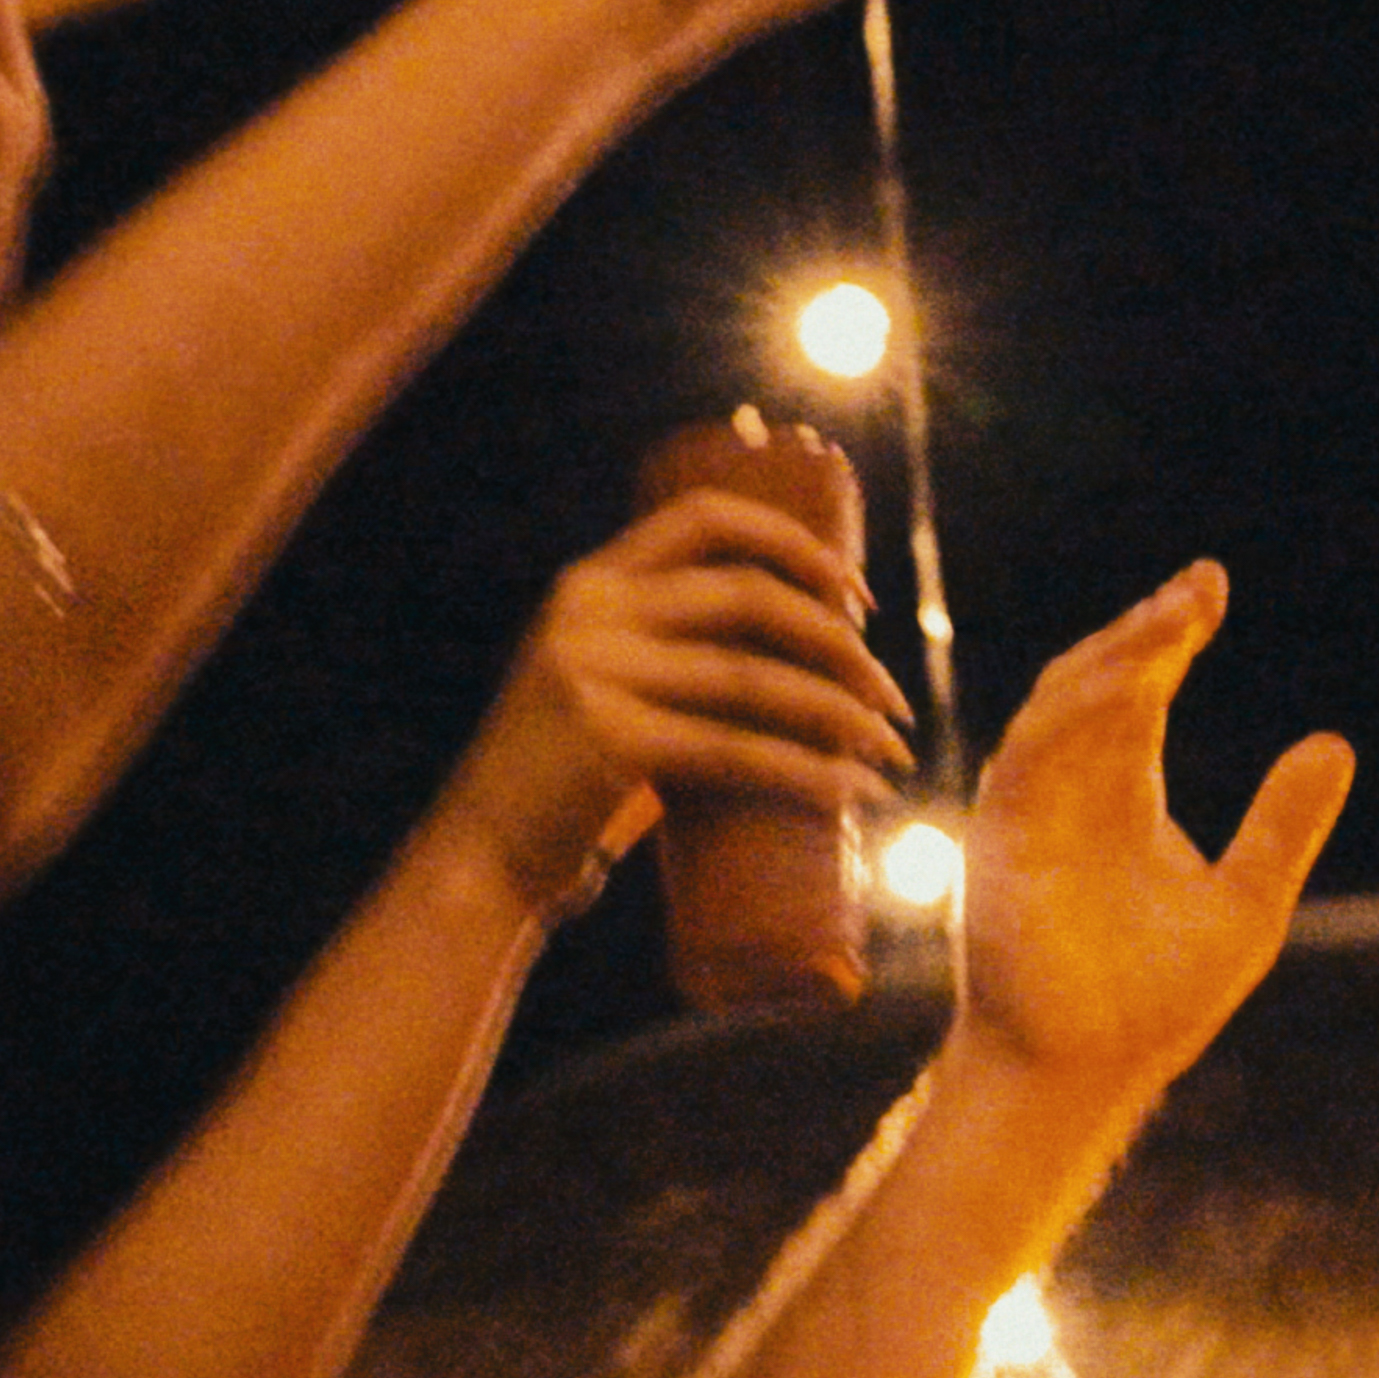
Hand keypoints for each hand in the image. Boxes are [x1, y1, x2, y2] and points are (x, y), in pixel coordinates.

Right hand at [434, 488, 911, 915]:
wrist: (484, 858)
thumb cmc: (568, 782)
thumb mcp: (602, 682)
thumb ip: (670, 651)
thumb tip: (802, 647)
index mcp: (590, 583)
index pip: (708, 519)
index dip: (797, 543)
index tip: (859, 599)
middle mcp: (588, 611)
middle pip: (751, 597)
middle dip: (842, 645)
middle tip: (893, 699)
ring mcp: (593, 672)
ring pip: (757, 678)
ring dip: (845, 715)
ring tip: (894, 751)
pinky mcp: (608, 742)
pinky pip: (739, 751)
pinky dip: (811, 773)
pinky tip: (854, 790)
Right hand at [951, 563, 1351, 1092]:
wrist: (1088, 1071)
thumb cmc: (1158, 1002)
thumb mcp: (1247, 901)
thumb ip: (1283, 825)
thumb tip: (1335, 742)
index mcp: (1124, 795)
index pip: (1144, 694)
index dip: (1172, 638)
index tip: (1211, 589)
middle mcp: (1074, 789)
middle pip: (1103, 681)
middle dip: (1147, 630)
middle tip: (1200, 588)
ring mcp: (1033, 809)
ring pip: (1063, 704)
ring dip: (1115, 657)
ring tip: (1175, 621)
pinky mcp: (1002, 838)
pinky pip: (1030, 756)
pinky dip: (1074, 715)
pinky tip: (1127, 687)